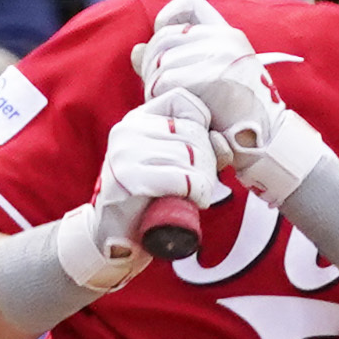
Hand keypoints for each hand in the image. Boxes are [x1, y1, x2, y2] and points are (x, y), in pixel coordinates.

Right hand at [83, 93, 226, 268]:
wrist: (116, 238)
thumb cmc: (150, 199)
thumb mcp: (173, 163)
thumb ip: (200, 146)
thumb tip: (222, 142)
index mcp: (136, 120)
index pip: (183, 101)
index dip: (201, 127)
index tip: (196, 154)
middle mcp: (127, 130)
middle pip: (193, 132)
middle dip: (206, 162)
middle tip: (198, 185)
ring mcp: (125, 153)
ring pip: (191, 155)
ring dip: (203, 181)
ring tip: (193, 195)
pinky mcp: (129, 179)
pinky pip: (183, 178)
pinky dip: (196, 192)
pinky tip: (192, 201)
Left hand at [135, 0, 282, 150]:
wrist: (266, 141)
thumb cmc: (233, 117)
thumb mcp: (205, 81)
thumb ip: (170, 63)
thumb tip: (135, 50)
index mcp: (227, 34)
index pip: (188, 3)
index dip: (166, 20)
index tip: (163, 48)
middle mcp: (225, 38)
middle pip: (163, 38)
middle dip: (151, 68)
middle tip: (160, 94)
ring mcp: (221, 54)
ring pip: (160, 62)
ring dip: (155, 88)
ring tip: (172, 105)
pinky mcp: (213, 75)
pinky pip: (165, 81)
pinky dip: (161, 99)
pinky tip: (177, 112)